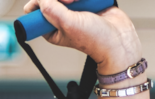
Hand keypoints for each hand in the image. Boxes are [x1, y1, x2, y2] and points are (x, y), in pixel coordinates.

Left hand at [21, 0, 141, 75]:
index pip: (34, 7)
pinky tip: (93, 1)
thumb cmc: (95, 40)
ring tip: (83, 1)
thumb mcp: (68, 25)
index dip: (41, 0)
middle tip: (70, 1)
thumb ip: (52, 10)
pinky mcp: (86, 0)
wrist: (119, 39)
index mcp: (50, 27)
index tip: (54, 2)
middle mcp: (60, 16)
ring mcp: (74, 7)